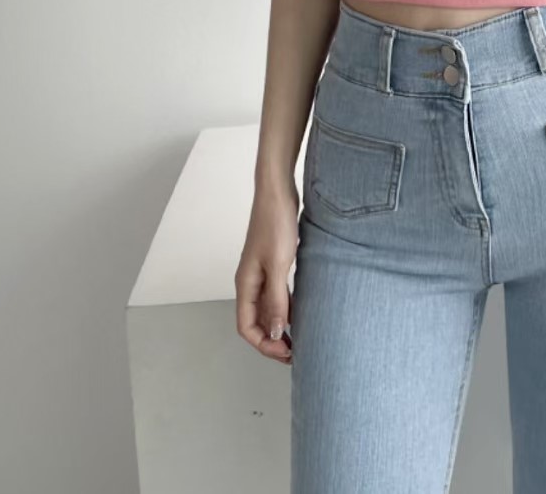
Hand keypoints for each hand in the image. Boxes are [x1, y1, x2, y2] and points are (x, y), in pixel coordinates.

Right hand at [234, 179, 299, 364]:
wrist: (277, 191)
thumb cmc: (275, 222)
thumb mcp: (278, 264)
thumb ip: (276, 300)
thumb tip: (277, 332)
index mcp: (245, 284)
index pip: (246, 327)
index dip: (264, 344)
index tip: (287, 351)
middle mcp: (250, 281)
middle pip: (256, 322)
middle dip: (272, 340)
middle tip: (295, 353)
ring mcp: (261, 272)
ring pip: (267, 309)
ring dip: (280, 326)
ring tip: (299, 339)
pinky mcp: (273, 263)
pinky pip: (276, 294)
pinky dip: (286, 308)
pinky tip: (300, 313)